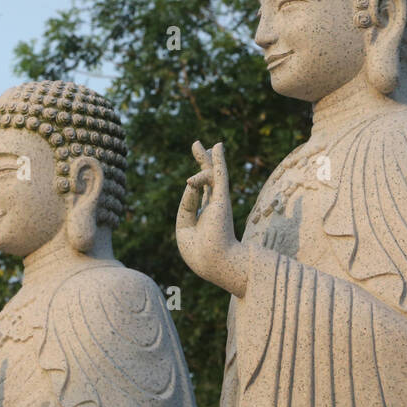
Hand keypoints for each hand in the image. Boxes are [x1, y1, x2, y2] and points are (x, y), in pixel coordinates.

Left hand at [176, 140, 246, 296]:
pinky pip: (220, 175)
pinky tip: (217, 146)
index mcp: (203, 216)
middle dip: (202, 161)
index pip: (196, 194)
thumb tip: (192, 181)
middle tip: (198, 146)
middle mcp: (213, 206)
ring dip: (204, 158)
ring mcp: (218, 202)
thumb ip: (187, 202)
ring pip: (211, 174)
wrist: (214, 262)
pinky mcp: (222, 199)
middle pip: (207, 178)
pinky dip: (219, 160)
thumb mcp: (184, 227)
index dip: (193, 186)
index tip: (191, 185)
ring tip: (198, 144)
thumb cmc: (199, 252)